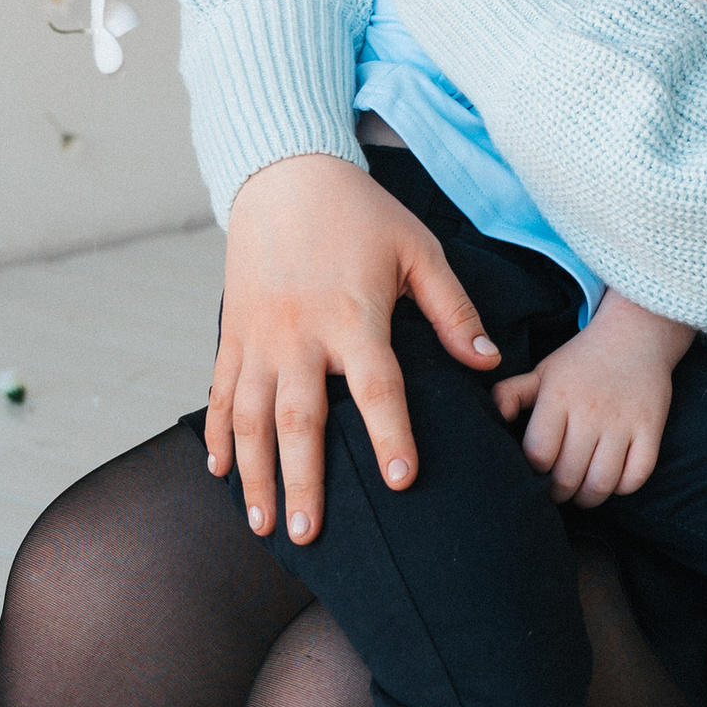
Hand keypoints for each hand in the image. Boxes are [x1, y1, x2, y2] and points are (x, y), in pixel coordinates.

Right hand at [209, 154, 499, 540]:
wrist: (284, 172)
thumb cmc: (361, 213)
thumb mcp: (419, 250)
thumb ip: (452, 310)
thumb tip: (488, 362)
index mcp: (352, 315)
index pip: (376, 388)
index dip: (390, 436)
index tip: (403, 482)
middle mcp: (300, 333)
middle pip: (299, 420)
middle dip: (302, 481)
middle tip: (308, 535)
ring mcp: (259, 335)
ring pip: (250, 417)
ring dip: (255, 473)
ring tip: (263, 523)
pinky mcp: (234, 331)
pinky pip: (222, 391)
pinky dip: (219, 434)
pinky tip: (222, 472)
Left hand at [493, 310, 681, 504]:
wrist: (635, 334)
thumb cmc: (581, 361)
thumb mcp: (541, 372)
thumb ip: (510, 394)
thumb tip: (492, 418)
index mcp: (558, 397)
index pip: (539, 453)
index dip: (534, 472)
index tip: (538, 472)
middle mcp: (589, 411)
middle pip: (568, 475)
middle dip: (559, 493)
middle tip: (558, 491)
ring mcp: (622, 421)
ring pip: (602, 483)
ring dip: (589, 498)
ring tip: (582, 493)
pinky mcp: (650, 427)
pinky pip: (636, 476)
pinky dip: (623, 488)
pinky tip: (613, 480)